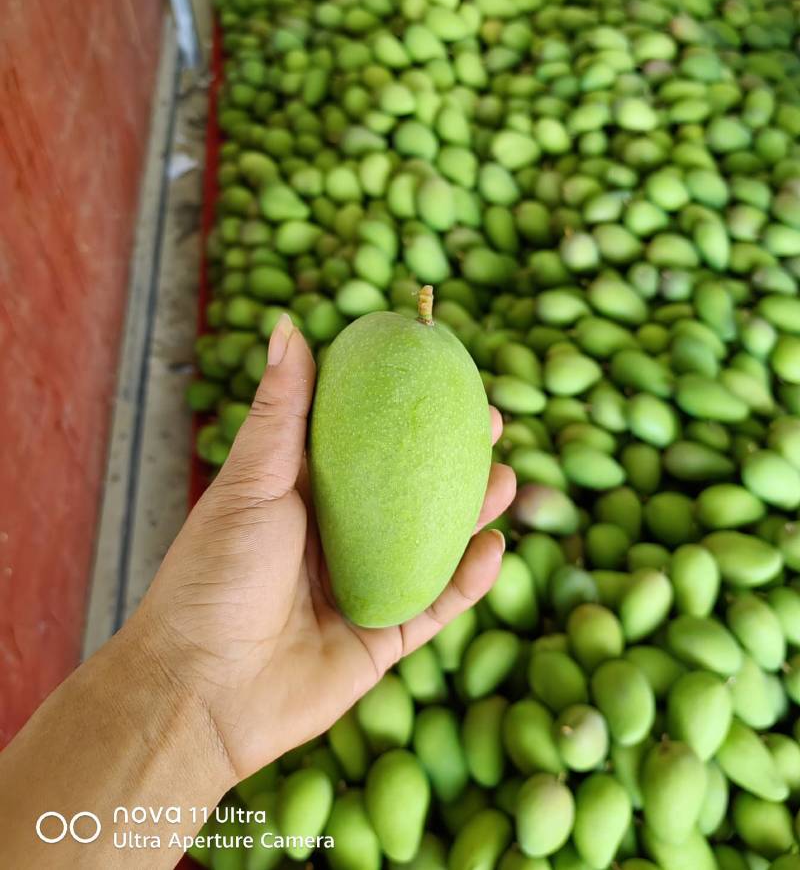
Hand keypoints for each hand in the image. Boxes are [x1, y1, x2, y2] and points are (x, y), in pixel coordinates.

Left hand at [136, 314, 515, 783]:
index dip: (404, 409)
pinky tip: (495, 548)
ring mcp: (362, 588)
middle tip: (491, 425)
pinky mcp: (380, 641)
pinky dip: (468, 581)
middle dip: (452, 460)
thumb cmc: (213, 573)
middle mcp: (336, 538)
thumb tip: (288, 323)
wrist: (198, 689)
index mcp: (303, 495)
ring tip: (507, 480)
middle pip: (408, 491)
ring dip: (472, 515)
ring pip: (431, 546)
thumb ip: (282, 409)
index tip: (443, 374)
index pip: (364, 442)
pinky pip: (435, 607)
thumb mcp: (252, 480)